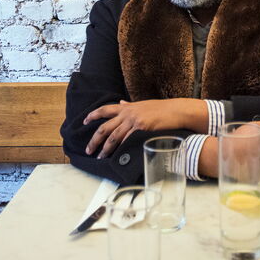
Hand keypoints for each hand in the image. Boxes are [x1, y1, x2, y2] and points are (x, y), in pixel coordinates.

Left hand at [83, 98, 205, 158]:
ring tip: (100, 157)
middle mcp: (127, 113)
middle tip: (88, 149)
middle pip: (104, 127)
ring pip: (113, 136)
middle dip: (94, 139)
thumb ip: (129, 105)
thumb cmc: (161, 109)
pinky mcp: (141, 128)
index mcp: (127, 107)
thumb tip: (120, 102)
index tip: (84, 121)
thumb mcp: (142, 104)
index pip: (104, 109)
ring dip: (105, 148)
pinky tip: (116, 155)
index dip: (92, 115)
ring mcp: (134, 120)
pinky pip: (126, 140)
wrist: (175, 110)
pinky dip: (120, 149)